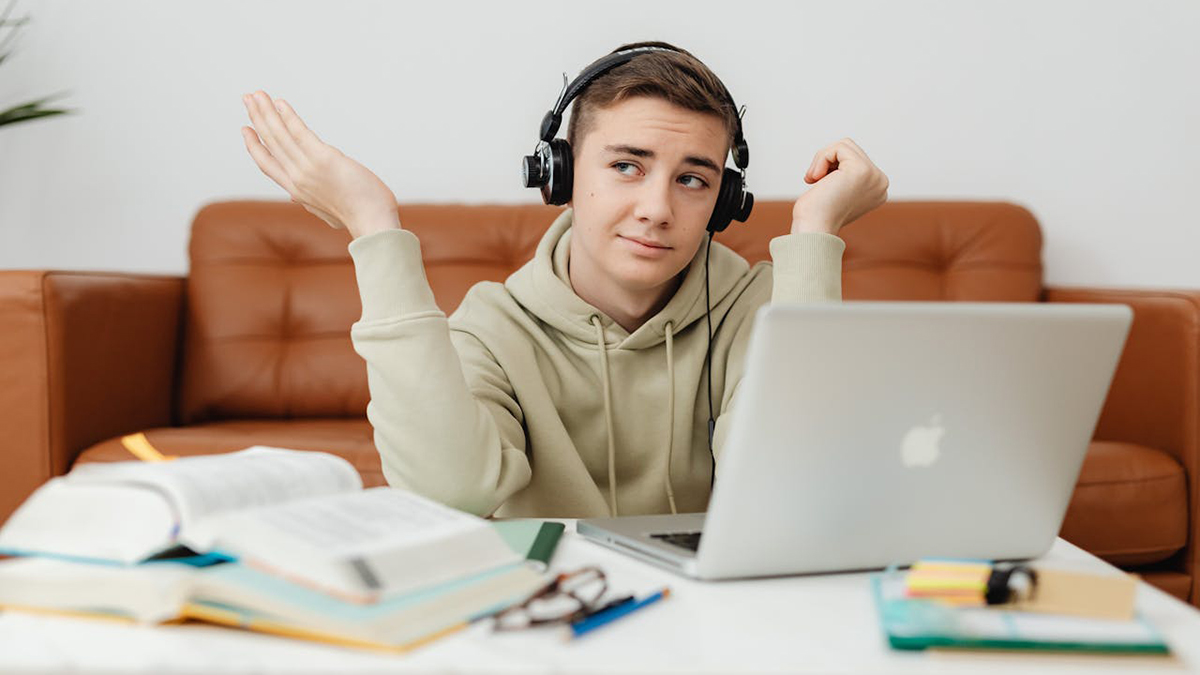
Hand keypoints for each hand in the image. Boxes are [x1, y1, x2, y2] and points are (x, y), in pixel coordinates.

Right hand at [240, 90, 399, 238]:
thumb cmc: (358, 218)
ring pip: (279, 135)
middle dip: (257, 119)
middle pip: (270, 144)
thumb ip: (309, 202)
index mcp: (297, 191)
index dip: (255, 146)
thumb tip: (293, 198)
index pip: (268, 164)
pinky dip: (288, 117)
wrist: (373, 223)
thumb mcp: (327, 213)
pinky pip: (299, 133)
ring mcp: (308, 169)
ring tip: (256, 94)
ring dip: (265, 112)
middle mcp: (297, 179)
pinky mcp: (323, 159)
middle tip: (247, 99)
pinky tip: (280, 103)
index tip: (246, 129)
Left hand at [792, 137, 888, 235]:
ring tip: (814, 179)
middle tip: (814, 181)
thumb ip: (844, 176)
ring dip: (822, 159)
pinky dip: (821, 159)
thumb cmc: (816, 215)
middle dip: (827, 161)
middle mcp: (881, 182)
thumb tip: (838, 164)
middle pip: (850, 149)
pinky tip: (816, 178)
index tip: (823, 188)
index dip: (833, 167)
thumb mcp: (837, 191)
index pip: (854, 158)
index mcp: (878, 188)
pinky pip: (837, 148)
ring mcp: (874, 175)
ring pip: (844, 145)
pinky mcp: (861, 170)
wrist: (813, 230)